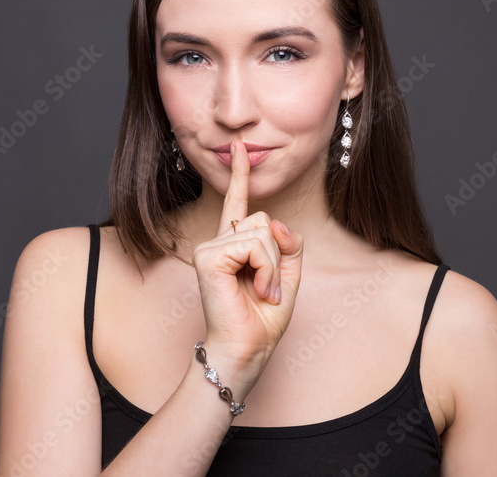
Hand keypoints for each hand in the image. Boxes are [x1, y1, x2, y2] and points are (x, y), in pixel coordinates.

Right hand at [192, 140, 303, 368]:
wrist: (247, 349)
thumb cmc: (262, 319)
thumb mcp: (288, 276)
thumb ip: (288, 244)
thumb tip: (274, 220)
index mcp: (234, 244)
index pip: (238, 203)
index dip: (241, 174)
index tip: (240, 147)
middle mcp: (218, 241)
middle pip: (264, 220)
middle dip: (278, 256)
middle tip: (268, 289)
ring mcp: (210, 247)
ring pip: (262, 232)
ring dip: (273, 268)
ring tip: (262, 292)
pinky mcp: (209, 256)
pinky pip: (254, 245)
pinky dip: (265, 270)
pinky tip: (255, 289)